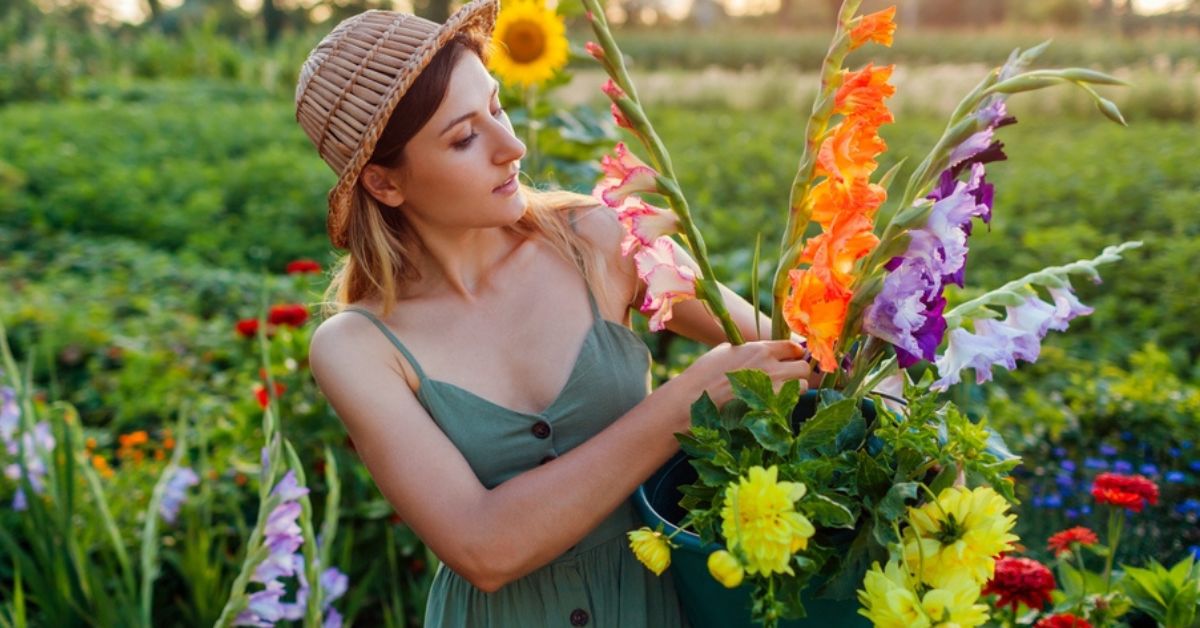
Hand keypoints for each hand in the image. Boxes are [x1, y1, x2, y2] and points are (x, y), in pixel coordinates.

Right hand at [679, 340, 812, 407]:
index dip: (794, 354)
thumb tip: (755, 352)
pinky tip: (771, 405)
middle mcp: (771, 366)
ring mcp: (772, 389)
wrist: (693, 400)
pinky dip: (786, 404)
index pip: (793, 347)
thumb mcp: (725, 352)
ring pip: (803, 386)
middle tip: (788, 378)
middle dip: (798, 372)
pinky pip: (791, 404)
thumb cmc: (703, 374)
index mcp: (760, 349)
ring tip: (780, 393)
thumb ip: (747, 350)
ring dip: (796, 389)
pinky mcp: (770, 408)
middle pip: (803, 367)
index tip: (791, 359)